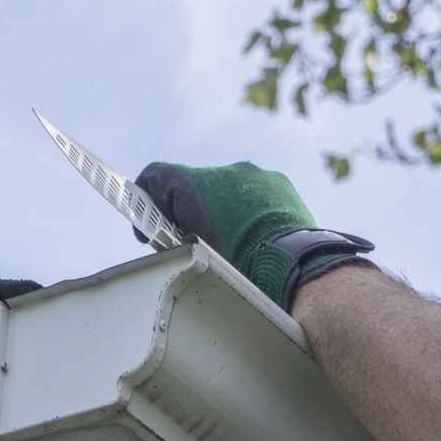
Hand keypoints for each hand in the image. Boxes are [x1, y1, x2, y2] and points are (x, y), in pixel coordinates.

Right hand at [134, 160, 374, 309]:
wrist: (294, 268)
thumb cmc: (240, 269)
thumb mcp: (194, 255)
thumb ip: (179, 234)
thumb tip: (177, 233)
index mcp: (192, 186)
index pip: (155, 177)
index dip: (146, 200)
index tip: (150, 228)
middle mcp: (221, 171)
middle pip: (192, 185)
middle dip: (188, 210)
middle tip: (192, 239)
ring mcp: (252, 175)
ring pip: (225, 187)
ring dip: (221, 207)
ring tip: (232, 241)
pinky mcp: (277, 182)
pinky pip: (253, 190)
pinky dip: (248, 208)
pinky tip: (255, 235)